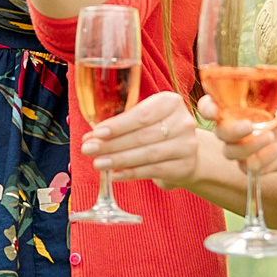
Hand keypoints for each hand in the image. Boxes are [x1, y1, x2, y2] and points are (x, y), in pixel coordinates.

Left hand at [80, 91, 203, 187]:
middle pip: (142, 135)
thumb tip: (91, 137)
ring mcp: (187, 145)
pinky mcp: (185, 166)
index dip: (118, 125)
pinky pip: (153, 170)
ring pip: (148, 154)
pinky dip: (131, 173)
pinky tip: (114, 174)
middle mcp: (183, 122)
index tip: (97, 133)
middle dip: (112, 144)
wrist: (187, 152)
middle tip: (89, 150)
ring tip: (98, 163)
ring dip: (119, 159)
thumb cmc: (158, 130)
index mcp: (170, 102)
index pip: (141, 115)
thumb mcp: (144, 119)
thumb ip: (120, 124)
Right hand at [210, 61, 276, 175]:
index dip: (206, 103)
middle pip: (216, 130)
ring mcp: (243, 146)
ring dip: (248, 146)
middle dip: (228, 129)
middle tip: (247, 125)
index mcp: (237, 104)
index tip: (211, 101)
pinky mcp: (254, 162)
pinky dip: (263, 158)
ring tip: (271, 136)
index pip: (211, 103)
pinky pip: (248, 166)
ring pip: (230, 151)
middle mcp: (235, 125)